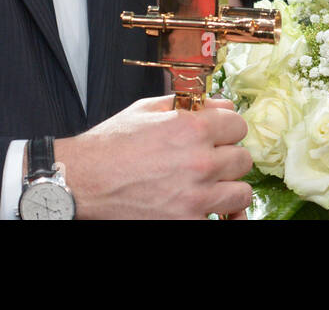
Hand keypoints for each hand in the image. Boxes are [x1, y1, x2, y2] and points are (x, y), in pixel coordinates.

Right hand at [56, 95, 251, 218]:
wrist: (84, 180)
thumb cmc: (112, 144)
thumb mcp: (149, 109)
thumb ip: (192, 104)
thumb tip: (224, 107)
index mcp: (192, 128)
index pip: (239, 126)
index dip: (228, 129)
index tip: (219, 136)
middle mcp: (200, 162)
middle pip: (243, 160)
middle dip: (228, 157)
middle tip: (210, 161)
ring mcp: (196, 197)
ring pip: (242, 193)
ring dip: (228, 188)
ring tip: (210, 186)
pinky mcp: (187, 223)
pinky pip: (221, 220)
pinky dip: (213, 214)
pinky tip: (200, 206)